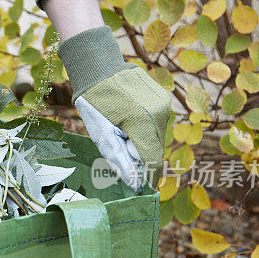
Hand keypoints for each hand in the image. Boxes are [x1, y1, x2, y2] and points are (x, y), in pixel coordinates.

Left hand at [59, 26, 171, 190]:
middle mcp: (160, 112)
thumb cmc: (95, 104)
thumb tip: (135, 184)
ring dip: (142, 140)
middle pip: (156, 148)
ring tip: (121, 129)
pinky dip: (145, 127)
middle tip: (119, 148)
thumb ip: (120, 161)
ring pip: (157, 135)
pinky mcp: (163, 98)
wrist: (99, 69)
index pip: (152, 159)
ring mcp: (164, 103)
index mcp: (144, 122)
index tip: (139, 188)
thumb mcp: (103, 136)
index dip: (147, 176)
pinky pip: (157, 121)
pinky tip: (128, 118)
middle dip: (140, 156)